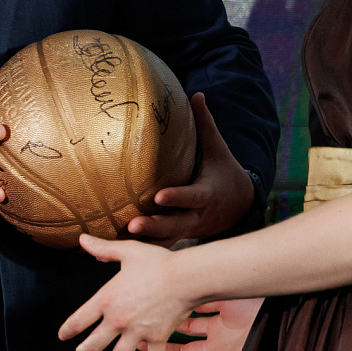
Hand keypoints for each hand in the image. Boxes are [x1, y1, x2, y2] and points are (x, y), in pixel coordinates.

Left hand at [58, 234, 197, 350]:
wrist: (184, 278)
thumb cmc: (156, 262)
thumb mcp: (127, 251)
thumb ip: (103, 248)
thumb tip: (83, 239)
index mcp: (107, 300)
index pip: (80, 320)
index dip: (68, 330)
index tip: (62, 336)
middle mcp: (118, 320)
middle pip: (95, 343)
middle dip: (85, 350)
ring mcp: (138, 332)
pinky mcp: (157, 338)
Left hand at [126, 92, 254, 245]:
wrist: (241, 206)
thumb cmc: (224, 172)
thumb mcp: (218, 149)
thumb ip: (205, 124)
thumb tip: (197, 94)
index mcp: (206, 194)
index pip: (191, 197)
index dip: (177, 198)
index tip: (159, 196)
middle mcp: (195, 217)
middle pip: (174, 225)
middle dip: (154, 227)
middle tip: (132, 226)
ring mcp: (186, 231)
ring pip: (163, 241)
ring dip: (141, 244)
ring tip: (114, 246)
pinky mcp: (177, 238)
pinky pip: (156, 248)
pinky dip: (137, 252)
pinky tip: (110, 256)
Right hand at [151, 297, 262, 350]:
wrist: (272, 310)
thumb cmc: (252, 300)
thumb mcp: (222, 295)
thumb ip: (203, 298)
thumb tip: (180, 292)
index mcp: (218, 324)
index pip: (188, 329)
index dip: (170, 327)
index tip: (152, 324)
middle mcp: (218, 341)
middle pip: (185, 348)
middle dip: (163, 346)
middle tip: (141, 342)